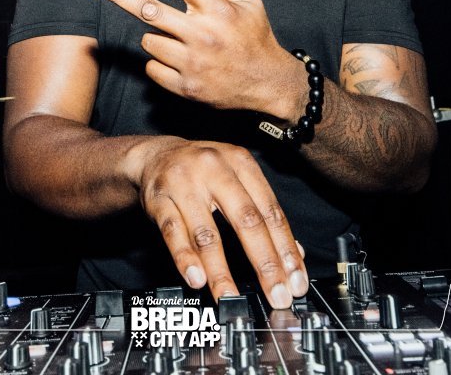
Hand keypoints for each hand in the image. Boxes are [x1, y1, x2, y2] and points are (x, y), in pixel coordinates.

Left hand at [82, 0, 297, 116]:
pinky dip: (160, 63)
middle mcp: (201, 35)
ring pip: (147, 40)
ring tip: (181, 41)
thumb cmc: (255, 37)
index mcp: (218, 10)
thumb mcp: (248, 2)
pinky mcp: (184, 86)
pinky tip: (182, 63)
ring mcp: (191, 63)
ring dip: (156, 36)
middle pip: (149, 9)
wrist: (267, 85)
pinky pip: (152, 67)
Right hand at [130, 136, 307, 308]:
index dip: (285, 249)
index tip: (295, 280)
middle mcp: (214, 170)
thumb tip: (294, 252)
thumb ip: (263, 212)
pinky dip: (185, 259)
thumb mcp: (236, 178)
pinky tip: (197, 279)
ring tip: (231, 296)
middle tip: (276, 295)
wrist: (154, 155)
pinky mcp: (159, 200)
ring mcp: (184, 184)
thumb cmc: (201, 171)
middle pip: (246, 221)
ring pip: (207, 234)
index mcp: (241, 163)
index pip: (270, 211)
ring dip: (220, 271)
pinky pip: (173, 234)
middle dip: (264, 264)